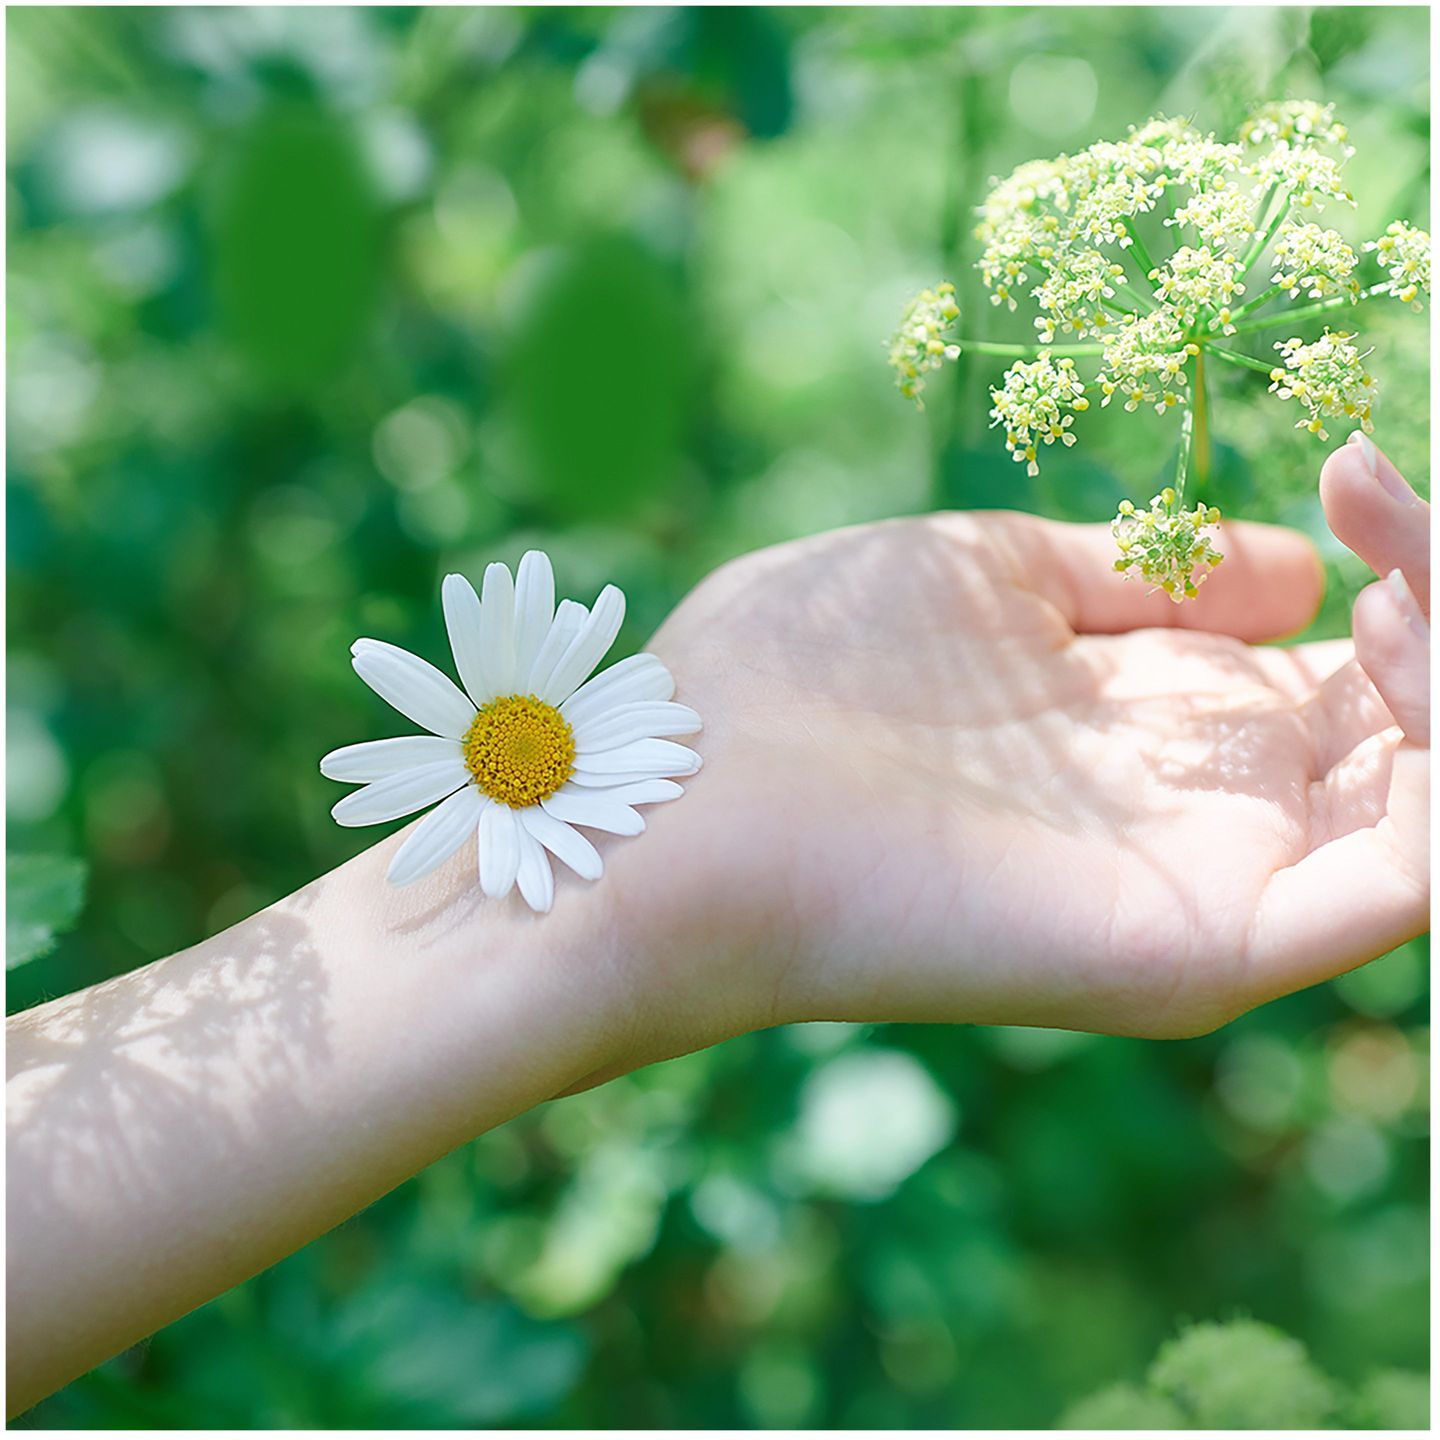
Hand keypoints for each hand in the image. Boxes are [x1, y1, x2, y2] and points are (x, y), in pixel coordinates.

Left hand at [615, 438, 1427, 1055]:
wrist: (691, 791)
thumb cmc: (802, 672)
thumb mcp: (990, 579)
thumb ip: (1145, 578)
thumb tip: (1301, 569)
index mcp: (1154, 722)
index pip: (1348, 667)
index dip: (1396, 560)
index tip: (1362, 463)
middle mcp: (1201, 810)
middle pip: (1410, 727)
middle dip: (1438, 606)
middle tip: (1393, 511)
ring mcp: (1209, 886)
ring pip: (1432, 797)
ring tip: (1405, 585)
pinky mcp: (1200, 948)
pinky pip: (1409, 883)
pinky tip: (1414, 645)